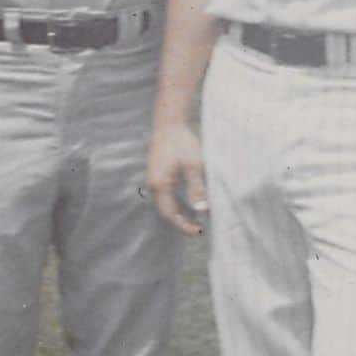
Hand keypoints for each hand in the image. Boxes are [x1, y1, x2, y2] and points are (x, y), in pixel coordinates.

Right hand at [147, 121, 207, 235]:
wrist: (168, 124)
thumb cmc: (181, 142)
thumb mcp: (193, 165)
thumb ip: (197, 188)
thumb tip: (202, 210)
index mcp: (160, 185)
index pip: (170, 214)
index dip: (183, 226)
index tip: (198, 231)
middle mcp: (154, 185)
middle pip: (166, 212)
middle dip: (182, 222)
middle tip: (199, 228)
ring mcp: (154, 180)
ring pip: (166, 204)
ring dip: (179, 213)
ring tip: (196, 218)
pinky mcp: (158, 175)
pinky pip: (166, 195)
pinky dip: (176, 203)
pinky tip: (188, 203)